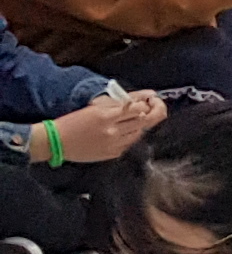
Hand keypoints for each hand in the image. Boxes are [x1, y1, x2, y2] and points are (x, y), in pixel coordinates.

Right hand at [47, 89, 165, 164]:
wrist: (57, 142)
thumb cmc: (72, 122)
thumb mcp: (93, 109)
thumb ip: (115, 106)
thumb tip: (138, 100)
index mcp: (105, 116)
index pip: (136, 108)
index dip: (146, 104)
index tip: (148, 100)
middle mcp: (111, 130)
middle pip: (143, 121)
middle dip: (151, 113)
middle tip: (152, 108)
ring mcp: (113, 144)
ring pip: (139, 133)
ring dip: (141, 125)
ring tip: (135, 120)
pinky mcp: (112, 153)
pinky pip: (129, 144)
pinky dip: (130, 136)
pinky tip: (124, 132)